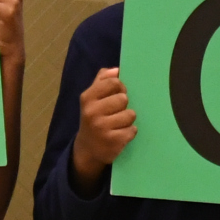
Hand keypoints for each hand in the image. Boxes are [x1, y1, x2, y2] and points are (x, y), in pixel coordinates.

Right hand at [69, 67, 135, 193]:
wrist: (87, 149)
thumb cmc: (94, 117)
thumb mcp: (92, 98)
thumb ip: (102, 80)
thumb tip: (116, 70)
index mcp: (87, 98)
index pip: (114, 82)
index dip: (120, 88)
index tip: (116, 95)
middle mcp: (92, 112)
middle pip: (123, 98)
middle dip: (123, 106)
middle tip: (115, 113)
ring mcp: (102, 128)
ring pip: (130, 115)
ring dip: (127, 120)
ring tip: (118, 124)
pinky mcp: (112, 142)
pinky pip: (132, 130)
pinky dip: (129, 132)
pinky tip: (120, 134)